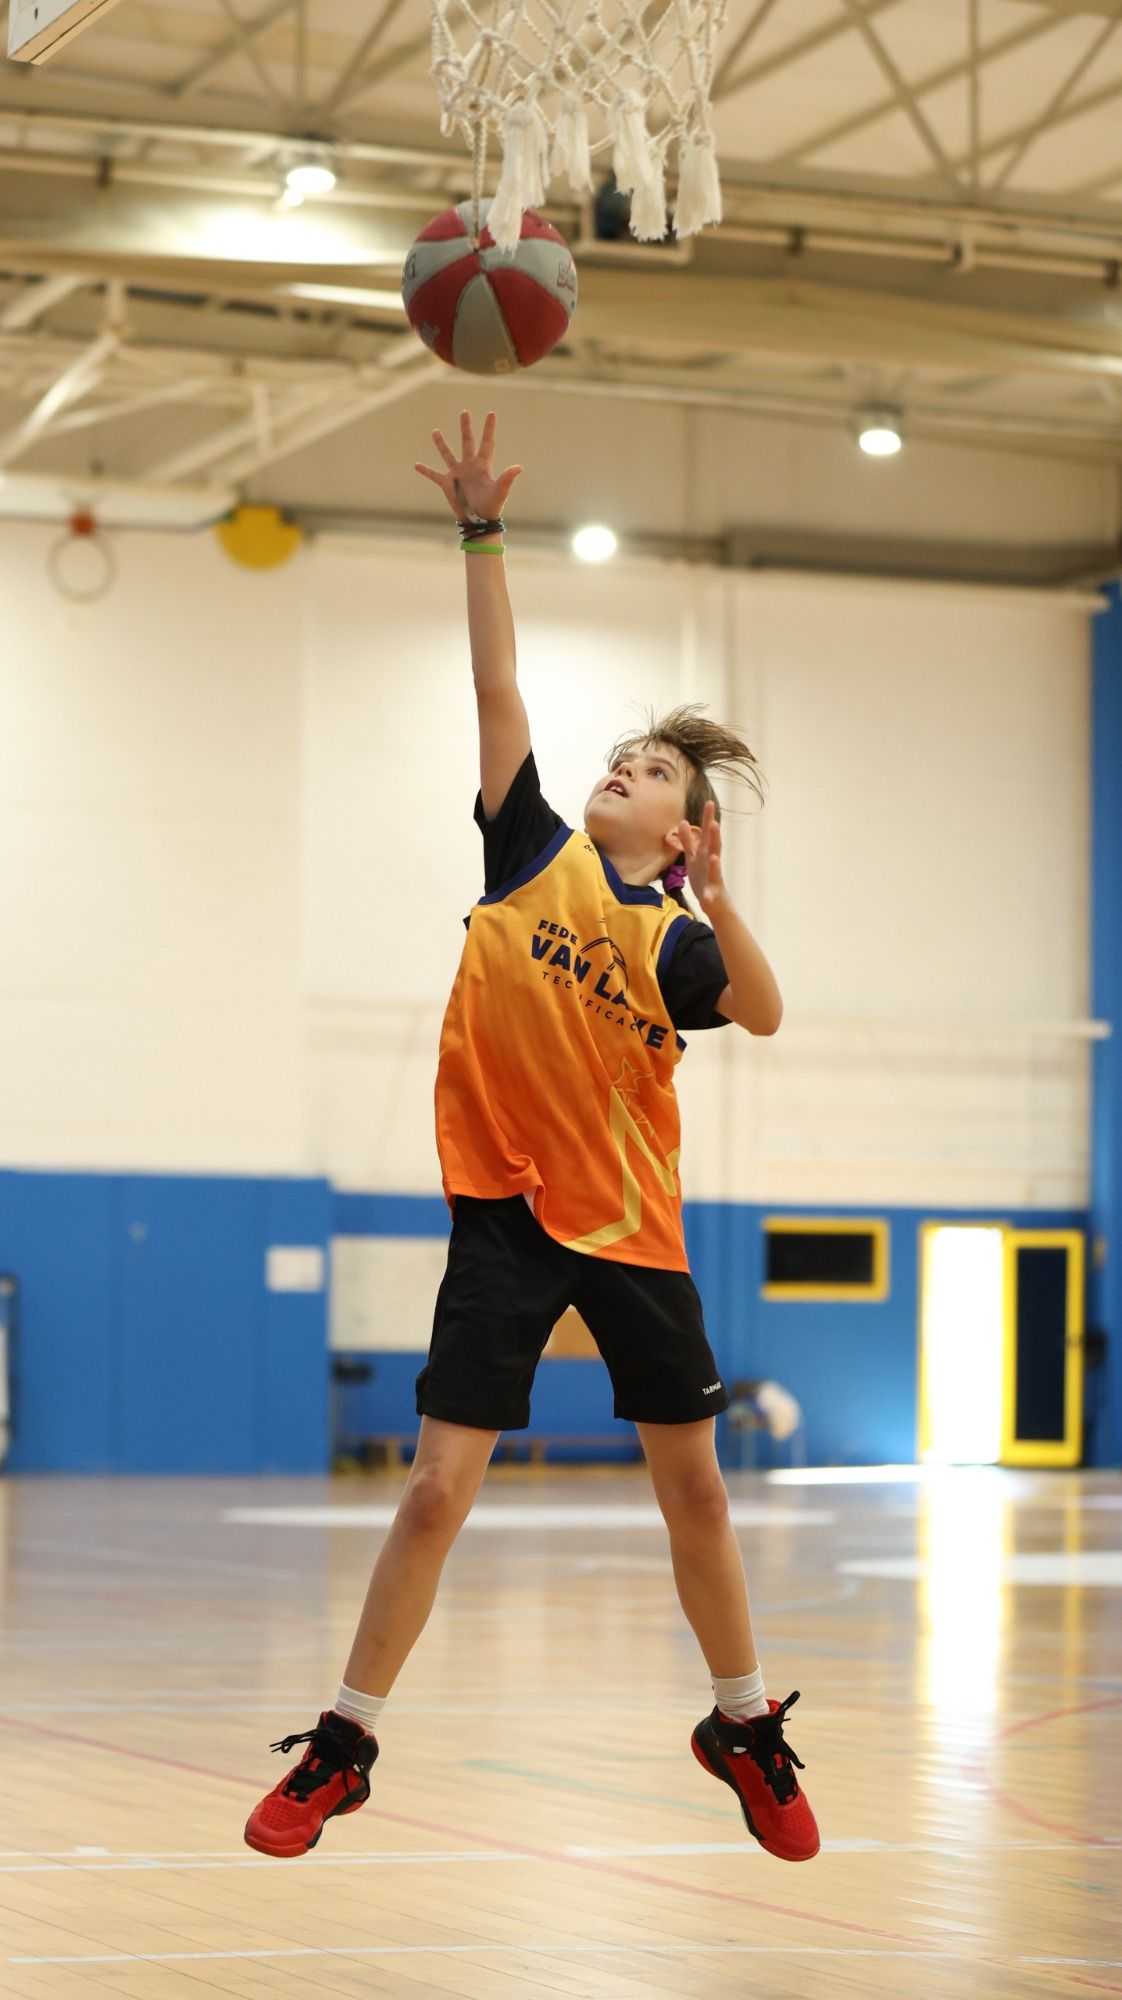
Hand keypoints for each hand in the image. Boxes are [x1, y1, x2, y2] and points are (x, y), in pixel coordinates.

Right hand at [414, 409, 522, 520]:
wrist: (479, 520)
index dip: (489, 428)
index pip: (487, 442)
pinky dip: (425, 470)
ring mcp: (458, 474)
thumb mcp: (501, 491)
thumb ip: (507, 478)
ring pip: (448, 454)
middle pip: (467, 442)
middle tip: (464, 412)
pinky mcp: (447, 484)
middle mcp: (470, 466)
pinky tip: (416, 465)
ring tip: (435, 431)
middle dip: (465, 427)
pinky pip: (434, 475)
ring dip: (441, 443)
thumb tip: (519, 467)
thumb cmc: (492, 506)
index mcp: (483, 465)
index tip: (491, 413)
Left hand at [671, 800, 726, 915]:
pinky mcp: (712, 891)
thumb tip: (683, 822)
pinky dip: (712, 877)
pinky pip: (712, 886)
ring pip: (715, 860)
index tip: (709, 802)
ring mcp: (713, 875)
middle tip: (713, 814)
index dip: (707, 819)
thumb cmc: (703, 878)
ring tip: (715, 833)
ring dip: (715, 848)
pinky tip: (713, 864)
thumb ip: (688, 841)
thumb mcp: (692, 857)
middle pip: (712, 843)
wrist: (713, 903)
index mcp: (704, 853)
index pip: (706, 834)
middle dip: (712, 829)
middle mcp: (711, 861)